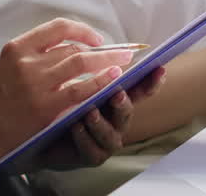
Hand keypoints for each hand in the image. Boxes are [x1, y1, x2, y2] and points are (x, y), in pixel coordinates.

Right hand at [0, 19, 138, 159]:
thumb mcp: (9, 67)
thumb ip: (36, 55)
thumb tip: (75, 48)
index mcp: (17, 47)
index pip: (58, 27)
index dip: (82, 30)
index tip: (96, 38)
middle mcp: (27, 61)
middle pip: (73, 47)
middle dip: (102, 49)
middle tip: (121, 51)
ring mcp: (36, 83)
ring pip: (81, 63)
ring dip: (106, 61)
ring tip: (122, 63)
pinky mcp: (46, 106)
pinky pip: (82, 88)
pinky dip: (101, 81)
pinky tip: (113, 79)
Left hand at [29, 66, 166, 171]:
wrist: (46, 140)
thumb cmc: (65, 108)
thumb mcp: (77, 86)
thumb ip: (91, 72)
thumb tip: (98, 49)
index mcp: (117, 100)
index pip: (139, 90)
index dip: (151, 81)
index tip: (159, 68)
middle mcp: (117, 121)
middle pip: (127, 111)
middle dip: (123, 102)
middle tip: (116, 93)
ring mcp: (107, 140)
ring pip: (111, 134)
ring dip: (100, 122)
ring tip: (89, 112)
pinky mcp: (92, 157)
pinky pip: (91, 149)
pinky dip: (83, 137)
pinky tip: (74, 126)